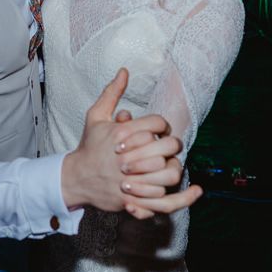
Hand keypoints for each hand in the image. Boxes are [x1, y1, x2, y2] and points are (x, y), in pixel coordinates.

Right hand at [62, 69, 201, 219]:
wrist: (74, 178)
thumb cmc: (89, 146)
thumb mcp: (95, 116)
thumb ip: (112, 93)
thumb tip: (125, 70)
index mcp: (121, 134)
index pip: (156, 124)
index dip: (162, 125)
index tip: (160, 129)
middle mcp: (127, 157)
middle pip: (166, 147)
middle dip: (171, 144)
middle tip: (168, 146)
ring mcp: (129, 180)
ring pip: (168, 173)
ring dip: (174, 166)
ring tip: (171, 163)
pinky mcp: (132, 200)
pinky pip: (163, 200)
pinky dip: (183, 197)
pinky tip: (197, 191)